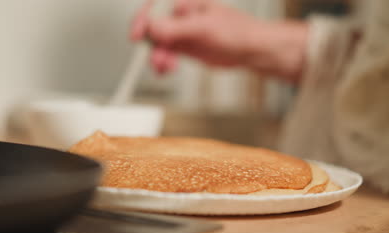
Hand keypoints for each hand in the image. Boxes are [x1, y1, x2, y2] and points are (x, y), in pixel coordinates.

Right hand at [131, 0, 307, 83]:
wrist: (251, 50)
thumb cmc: (238, 31)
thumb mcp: (205, 28)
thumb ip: (178, 28)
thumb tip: (154, 27)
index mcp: (185, 3)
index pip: (156, 7)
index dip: (143, 20)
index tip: (137, 35)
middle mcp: (181, 16)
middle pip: (153, 27)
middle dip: (151, 44)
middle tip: (154, 59)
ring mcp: (182, 32)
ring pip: (158, 44)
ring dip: (158, 57)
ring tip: (165, 67)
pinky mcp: (185, 47)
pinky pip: (167, 54)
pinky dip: (164, 63)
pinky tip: (167, 69)